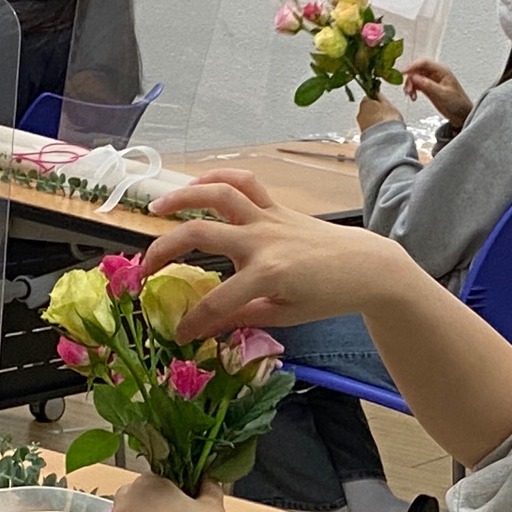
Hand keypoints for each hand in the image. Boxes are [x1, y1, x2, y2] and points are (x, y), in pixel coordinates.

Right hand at [144, 170, 429, 341]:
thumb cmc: (328, 296)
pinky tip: (195, 184)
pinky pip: (244, 183)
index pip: (216, 301)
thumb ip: (240, 316)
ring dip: (183, 196)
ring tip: (155, 207)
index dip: (192, 321)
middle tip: (145, 270)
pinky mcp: (277, 207)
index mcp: (268, 275)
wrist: (366, 267)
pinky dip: (218, 177)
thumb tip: (203, 326)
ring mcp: (269, 218)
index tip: (177, 333)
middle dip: (165, 251)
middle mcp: (263, 240)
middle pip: (201, 235)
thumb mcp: (285, 316)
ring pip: (220, 194)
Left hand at [357, 93, 402, 132]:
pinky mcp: (364, 136)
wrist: (384, 139)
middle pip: (368, 110)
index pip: (369, 97)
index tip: (383, 103)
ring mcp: (361, 125)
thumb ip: (381, 98)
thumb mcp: (388, 103)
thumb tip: (377, 94)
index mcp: (364, 102)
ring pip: (369, 120)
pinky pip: (370, 129)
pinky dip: (375, 129)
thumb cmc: (387, 119)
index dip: (377, 100)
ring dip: (375, 121)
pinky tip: (383, 131)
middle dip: (376, 111)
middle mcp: (360, 114)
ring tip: (386, 124)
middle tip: (386, 114)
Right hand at [402, 59, 473, 128]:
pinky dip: (412, 90)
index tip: (402, 73)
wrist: (461, 115)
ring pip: (415, 78)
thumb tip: (415, 77)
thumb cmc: (458, 103)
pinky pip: (416, 85)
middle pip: (417, 70)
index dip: (412, 66)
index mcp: (441, 71)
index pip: (423, 63)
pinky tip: (413, 97)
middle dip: (410, 79)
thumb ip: (428, 85)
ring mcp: (431, 81)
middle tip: (408, 90)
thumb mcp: (442, 94)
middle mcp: (435, 73)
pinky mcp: (428, 88)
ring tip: (411, 96)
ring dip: (410, 86)